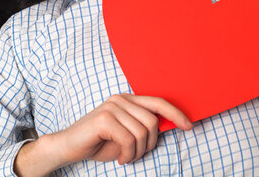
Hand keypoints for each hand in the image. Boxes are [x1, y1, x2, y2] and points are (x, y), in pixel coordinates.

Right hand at [53, 94, 191, 165]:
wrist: (69, 146)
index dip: (176, 114)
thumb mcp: (126, 134)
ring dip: (138, 152)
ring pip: (142, 133)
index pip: (158, 102)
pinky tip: (121, 158)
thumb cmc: (99, 142)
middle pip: (153, 122)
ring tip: (127, 156)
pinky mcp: (104, 119)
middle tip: (136, 154)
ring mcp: (112, 107)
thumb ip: (143, 127)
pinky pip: (129, 140)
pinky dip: (128, 154)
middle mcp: (120, 99)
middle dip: (150, 144)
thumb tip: (169, 126)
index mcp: (127, 100)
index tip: (189, 126)